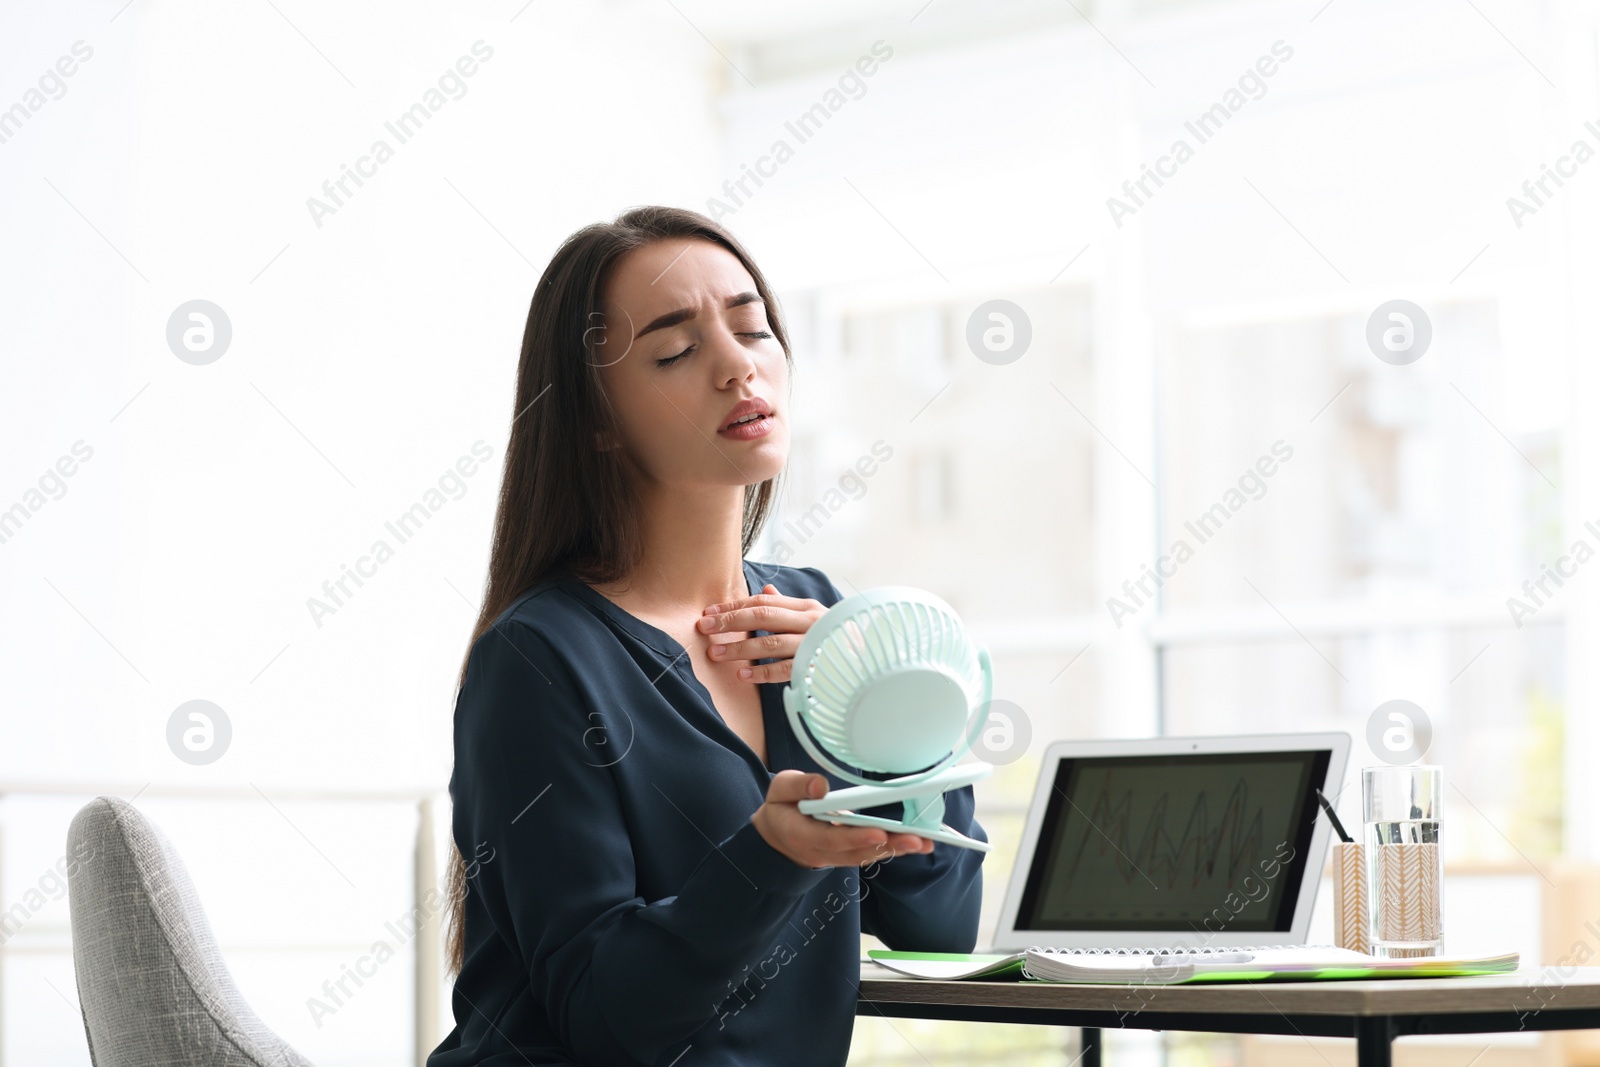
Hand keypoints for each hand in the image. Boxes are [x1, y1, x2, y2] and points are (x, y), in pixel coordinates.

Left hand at [699, 583, 825, 682]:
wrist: (870, 662)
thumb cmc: (835, 638)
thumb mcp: (813, 617)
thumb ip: (787, 605)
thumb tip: (764, 589)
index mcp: (805, 608)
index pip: (762, 602)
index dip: (733, 606)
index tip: (708, 613)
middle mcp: (808, 622)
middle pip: (763, 616)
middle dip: (730, 621)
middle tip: (704, 627)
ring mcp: (813, 644)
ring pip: (770, 643)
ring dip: (739, 648)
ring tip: (716, 653)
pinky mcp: (815, 667)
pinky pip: (784, 670)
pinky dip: (762, 673)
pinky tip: (743, 675)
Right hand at [751, 770, 933, 867]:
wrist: (777, 837)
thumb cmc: (781, 808)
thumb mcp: (779, 790)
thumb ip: (797, 786)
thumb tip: (820, 786)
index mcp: (802, 834)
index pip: (831, 839)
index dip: (855, 837)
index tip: (878, 832)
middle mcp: (822, 851)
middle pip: (858, 851)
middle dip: (888, 845)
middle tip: (916, 839)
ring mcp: (836, 856)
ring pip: (868, 855)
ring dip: (897, 849)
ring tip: (924, 841)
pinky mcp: (848, 854)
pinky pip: (871, 854)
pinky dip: (893, 848)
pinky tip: (916, 842)